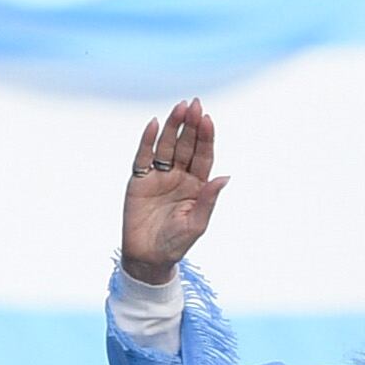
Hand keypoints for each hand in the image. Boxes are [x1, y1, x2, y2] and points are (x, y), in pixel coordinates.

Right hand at [120, 98, 230, 286]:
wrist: (148, 259)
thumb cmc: (175, 244)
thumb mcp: (196, 224)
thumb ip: (208, 199)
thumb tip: (225, 177)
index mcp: (197, 185)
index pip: (203, 156)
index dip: (205, 138)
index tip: (207, 119)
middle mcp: (179, 176)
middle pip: (186, 145)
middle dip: (191, 125)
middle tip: (194, 105)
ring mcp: (159, 177)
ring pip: (167, 146)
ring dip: (172, 127)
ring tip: (179, 108)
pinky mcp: (140, 181)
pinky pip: (144, 157)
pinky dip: (147, 141)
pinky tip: (153, 124)